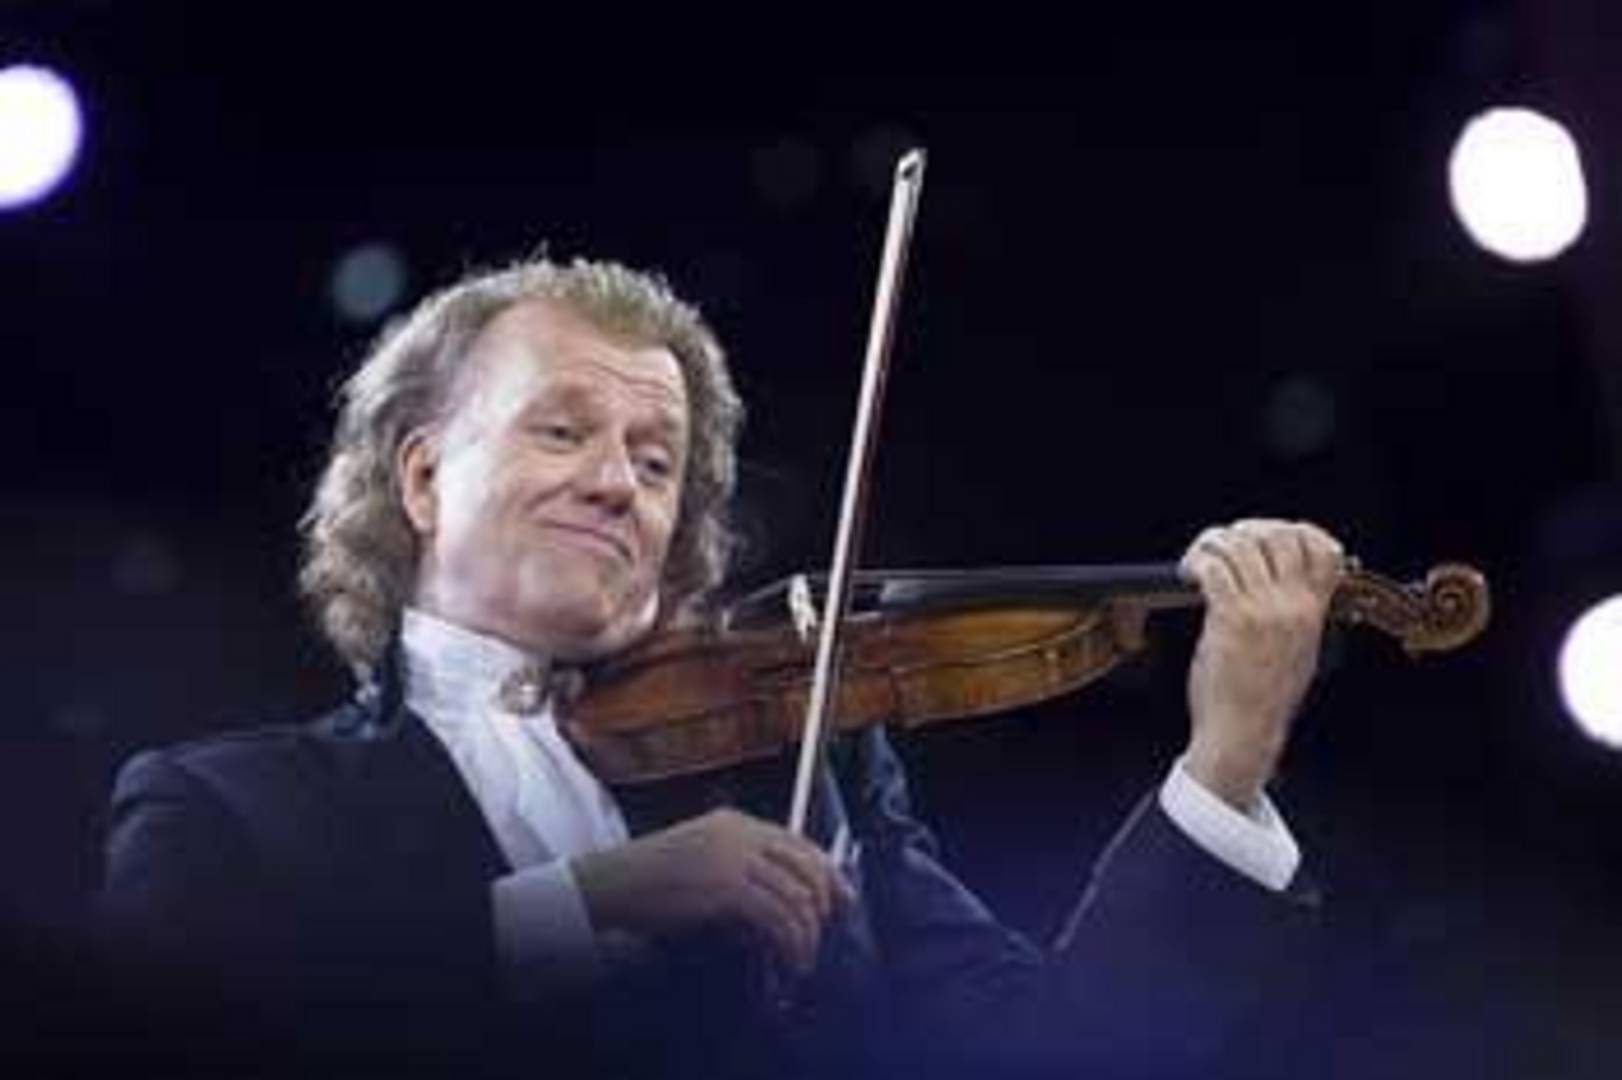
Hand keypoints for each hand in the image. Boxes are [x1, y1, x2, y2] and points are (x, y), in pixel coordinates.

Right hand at [572, 808, 855, 975]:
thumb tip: (779, 901)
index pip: (798, 843)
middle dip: (825, 903)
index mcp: (735, 823)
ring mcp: (734, 858)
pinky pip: (778, 917)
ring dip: (807, 934)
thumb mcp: (701, 857)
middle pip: (807, 865)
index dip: (827, 873)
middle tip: (825, 932)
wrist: (613, 883)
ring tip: (801, 958)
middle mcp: (741, 834)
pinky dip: (791, 942)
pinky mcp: (727, 887)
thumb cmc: (648, 878)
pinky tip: (788, 959)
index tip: (841, 899)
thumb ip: (740, 868)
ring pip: (797, 895)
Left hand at [1177, 519, 1343, 810]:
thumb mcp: (1301, 651)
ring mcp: (1261, 611)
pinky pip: (1213, 569)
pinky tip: (1187, 572)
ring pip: (1241, 546)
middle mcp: (1292, 606)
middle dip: (1246, 530)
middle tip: (1224, 543)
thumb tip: (1291, 585)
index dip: (1295, 530)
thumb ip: (1299, 615)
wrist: (1245, 731)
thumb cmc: (1264, 696)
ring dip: (1213, 542)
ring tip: (1200, 556)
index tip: (1266, 536)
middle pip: (1277, 536)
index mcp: (1313, 612)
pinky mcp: (1229, 619)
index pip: (1322, 549)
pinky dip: (1197, 560)